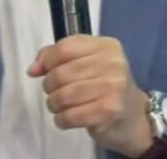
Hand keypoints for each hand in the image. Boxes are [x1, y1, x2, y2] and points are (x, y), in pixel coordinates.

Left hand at [27, 35, 153, 156]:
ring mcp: (113, 86)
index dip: (47, 61)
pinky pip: (70, 116)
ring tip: (60, 106)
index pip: (65, 48)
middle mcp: (113, 63)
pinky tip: (65, 119)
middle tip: (55, 93)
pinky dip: (61, 120)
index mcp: (106, 46)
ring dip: (54, 105)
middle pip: (61, 73)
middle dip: (49, 87)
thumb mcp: (86, 63)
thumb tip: (33, 69)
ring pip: (63, 95)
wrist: (133, 116)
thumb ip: (58, 57)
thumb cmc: (105, 86)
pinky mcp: (109, 110)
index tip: (42, 71)